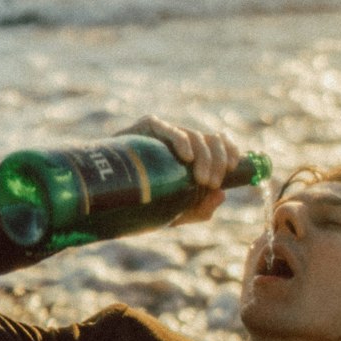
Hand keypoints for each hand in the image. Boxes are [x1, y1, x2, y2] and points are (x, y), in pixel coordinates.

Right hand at [119, 115, 240, 224]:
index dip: (230, 150)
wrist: (107, 195)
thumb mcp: (175, 212)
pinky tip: (186, 157)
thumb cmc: (142, 203)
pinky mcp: (147, 128)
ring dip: (204, 158)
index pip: (218, 142)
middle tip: (211, 183)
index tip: (233, 167)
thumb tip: (222, 195)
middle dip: (217, 161)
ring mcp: (165, 133)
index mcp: (192, 155)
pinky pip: (169, 129)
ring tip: (201, 180)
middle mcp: (181, 141)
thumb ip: (199, 208)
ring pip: (195, 136)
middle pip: (210, 140)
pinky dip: (182, 141)